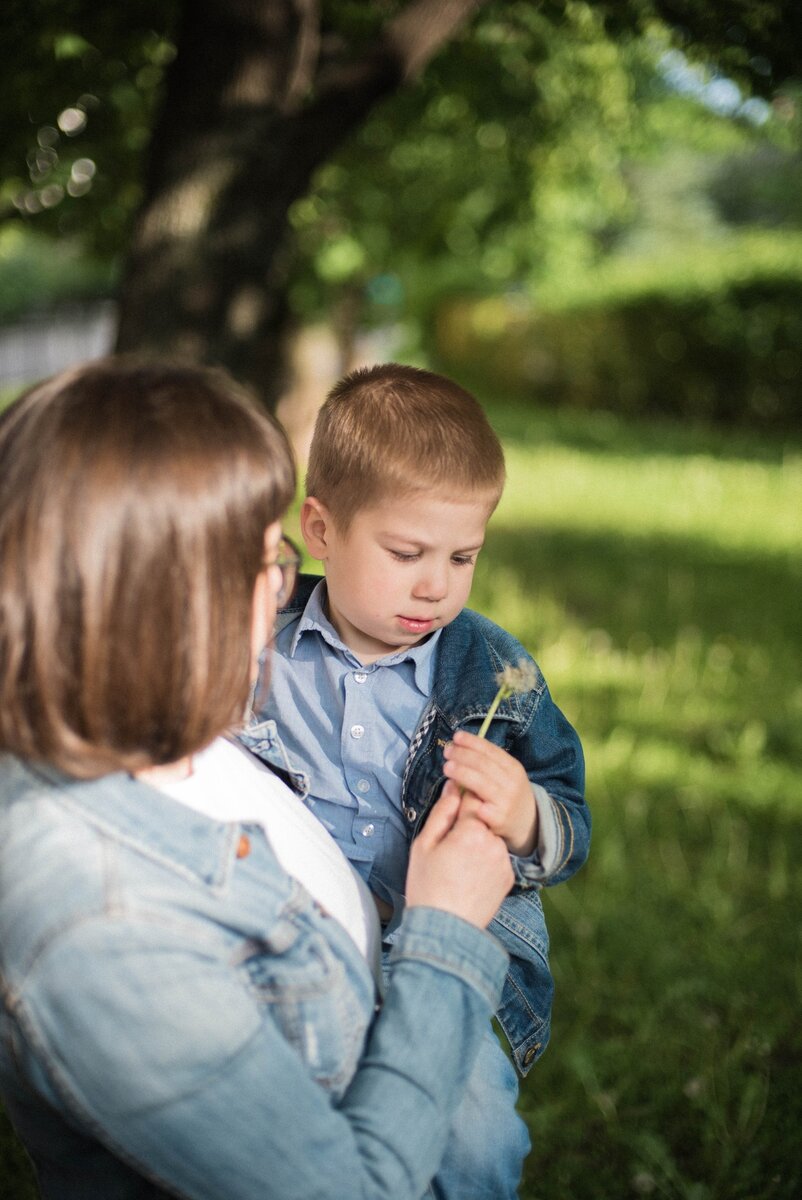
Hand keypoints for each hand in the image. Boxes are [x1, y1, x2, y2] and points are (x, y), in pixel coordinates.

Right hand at [405, 783, 512, 928]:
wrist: (445, 929)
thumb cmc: (427, 886)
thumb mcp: (424, 845)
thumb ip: (441, 812)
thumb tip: (453, 787)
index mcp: (471, 830)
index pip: (472, 797)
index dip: (461, 798)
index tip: (453, 804)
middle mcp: (494, 842)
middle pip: (482, 820)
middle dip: (468, 825)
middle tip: (449, 847)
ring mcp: (504, 861)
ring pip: (490, 839)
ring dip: (479, 843)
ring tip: (459, 865)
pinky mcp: (509, 877)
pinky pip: (496, 858)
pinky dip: (486, 861)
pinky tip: (470, 876)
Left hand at [442, 731, 537, 856]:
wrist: (528, 823)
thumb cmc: (508, 794)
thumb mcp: (506, 774)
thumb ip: (488, 762)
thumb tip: (459, 746)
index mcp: (513, 767)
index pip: (490, 750)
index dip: (472, 742)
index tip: (456, 736)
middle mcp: (512, 782)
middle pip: (483, 764)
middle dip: (462, 755)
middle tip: (447, 751)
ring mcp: (506, 801)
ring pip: (480, 783)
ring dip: (461, 773)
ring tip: (446, 767)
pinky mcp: (500, 819)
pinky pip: (482, 807)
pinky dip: (470, 800)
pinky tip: (458, 795)